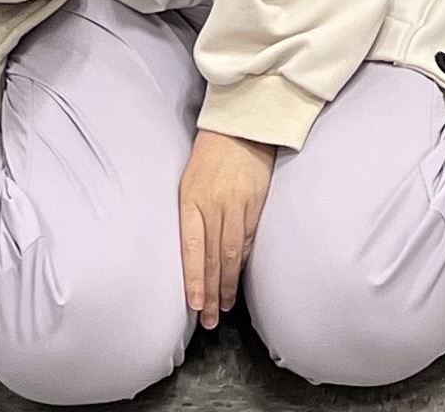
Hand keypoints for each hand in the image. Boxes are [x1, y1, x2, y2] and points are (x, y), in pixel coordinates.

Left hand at [178, 128, 276, 326]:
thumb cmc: (209, 154)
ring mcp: (238, 205)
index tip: (193, 305)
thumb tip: (191, 251)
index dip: (194, 279)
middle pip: (213, 258)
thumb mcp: (188, 180)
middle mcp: (215, 205)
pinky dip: (242, 262)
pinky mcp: (257, 203)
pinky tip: (238, 278)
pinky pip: (248, 239)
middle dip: (210, 292)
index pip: (193, 248)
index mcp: (191, 199)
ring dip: (228, 284)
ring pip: (232, 254)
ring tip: (223, 306)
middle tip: (209, 319)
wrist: (242, 124)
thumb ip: (190, 214)